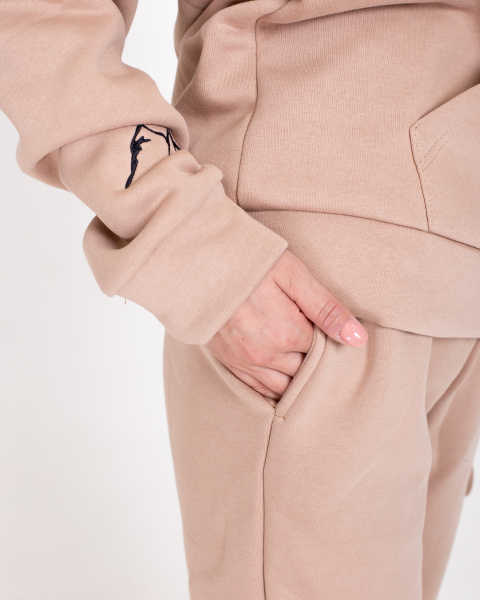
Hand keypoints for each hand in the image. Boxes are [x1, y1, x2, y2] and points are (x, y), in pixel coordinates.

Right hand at [206, 249, 367, 399]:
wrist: (202, 263)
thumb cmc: (252, 264)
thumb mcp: (293, 275)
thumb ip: (326, 308)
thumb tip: (358, 339)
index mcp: (286, 333)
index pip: (323, 351)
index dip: (326, 338)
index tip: (320, 323)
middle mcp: (266, 355)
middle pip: (306, 372)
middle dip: (313, 359)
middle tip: (311, 337)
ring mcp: (245, 363)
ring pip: (285, 387)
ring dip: (296, 377)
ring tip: (299, 356)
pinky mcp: (230, 364)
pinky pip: (260, 390)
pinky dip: (275, 387)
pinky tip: (282, 376)